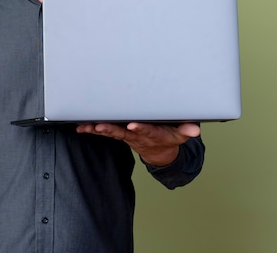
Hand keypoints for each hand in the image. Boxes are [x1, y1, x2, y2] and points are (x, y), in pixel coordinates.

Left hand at [76, 122, 199, 166]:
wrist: (159, 150)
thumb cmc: (168, 137)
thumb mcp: (181, 135)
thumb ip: (187, 130)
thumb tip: (195, 129)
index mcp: (152, 134)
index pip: (146, 131)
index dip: (139, 128)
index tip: (132, 125)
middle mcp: (136, 135)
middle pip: (122, 132)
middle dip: (111, 129)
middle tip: (100, 126)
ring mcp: (126, 135)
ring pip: (111, 132)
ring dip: (98, 129)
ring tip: (87, 126)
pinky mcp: (119, 133)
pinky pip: (104, 131)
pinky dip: (92, 129)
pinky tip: (81, 127)